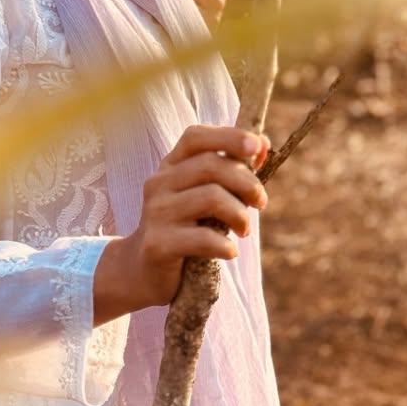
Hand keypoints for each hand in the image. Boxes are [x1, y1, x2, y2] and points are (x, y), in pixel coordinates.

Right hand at [93, 124, 268, 322]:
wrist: (142, 270)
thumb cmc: (183, 227)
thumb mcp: (202, 194)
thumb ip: (231, 169)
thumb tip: (264, 144)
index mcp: (170, 166)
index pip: (195, 137)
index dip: (229, 136)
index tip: (257, 146)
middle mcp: (159, 183)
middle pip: (210, 166)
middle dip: (247, 182)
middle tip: (261, 202)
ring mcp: (156, 213)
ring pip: (211, 198)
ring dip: (240, 214)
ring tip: (245, 230)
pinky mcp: (158, 244)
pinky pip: (204, 238)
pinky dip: (226, 245)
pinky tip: (230, 252)